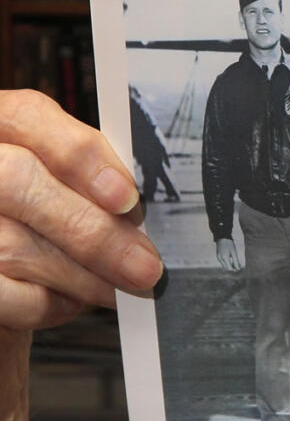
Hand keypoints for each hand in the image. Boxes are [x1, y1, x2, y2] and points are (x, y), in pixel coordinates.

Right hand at [0, 90, 161, 328]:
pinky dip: (45, 304)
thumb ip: (84, 185)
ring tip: (117, 288)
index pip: (26, 115)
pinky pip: (3, 293)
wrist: (1, 294)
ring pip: (13, 244)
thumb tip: (137, 212)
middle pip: (17, 179)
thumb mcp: (58, 193)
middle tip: (145, 266)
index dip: (80, 154)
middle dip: (93, 230)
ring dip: (82, 276)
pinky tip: (65, 301)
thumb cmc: (33, 231)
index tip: (127, 197)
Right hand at [216, 238, 242, 271]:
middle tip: (240, 266)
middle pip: (227, 268)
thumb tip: (238, 269)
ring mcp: (218, 257)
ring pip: (225, 265)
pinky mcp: (218, 256)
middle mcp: (220, 259)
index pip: (229, 268)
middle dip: (233, 267)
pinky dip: (228, 262)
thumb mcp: (234, 252)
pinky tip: (232, 259)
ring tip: (237, 262)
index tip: (241, 267)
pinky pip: (223, 262)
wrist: (222, 237)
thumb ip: (236, 261)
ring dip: (231, 265)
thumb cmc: (229, 244)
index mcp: (224, 258)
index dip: (235, 269)